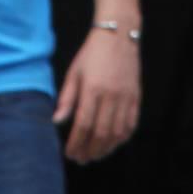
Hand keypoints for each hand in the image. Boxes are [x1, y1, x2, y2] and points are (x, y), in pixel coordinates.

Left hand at [54, 26, 140, 165]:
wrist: (118, 34)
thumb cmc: (92, 54)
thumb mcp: (74, 73)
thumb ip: (67, 99)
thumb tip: (57, 121)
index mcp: (92, 89)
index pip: (83, 125)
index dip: (76, 143)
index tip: (70, 153)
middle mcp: (111, 96)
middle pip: (101, 133)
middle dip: (90, 150)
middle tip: (82, 159)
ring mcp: (125, 97)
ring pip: (117, 133)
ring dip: (106, 149)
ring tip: (96, 155)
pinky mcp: (135, 97)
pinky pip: (131, 125)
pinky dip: (121, 138)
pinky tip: (112, 143)